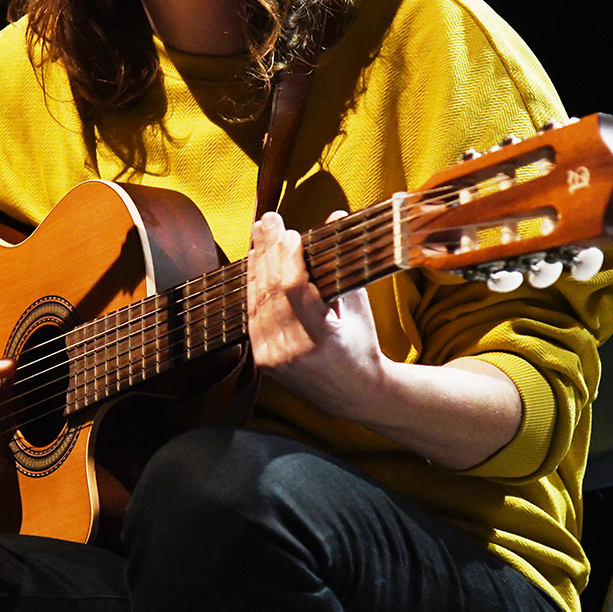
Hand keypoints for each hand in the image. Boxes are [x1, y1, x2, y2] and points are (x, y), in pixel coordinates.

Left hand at [245, 213, 523, 467]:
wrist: (354, 395)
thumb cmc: (361, 347)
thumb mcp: (359, 308)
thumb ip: (344, 263)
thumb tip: (338, 216)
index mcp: (320, 340)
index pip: (295, 291)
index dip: (289, 259)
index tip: (290, 233)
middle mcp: (291, 351)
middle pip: (270, 291)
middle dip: (268, 250)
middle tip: (268, 219)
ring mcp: (272, 358)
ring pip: (256, 301)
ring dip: (256, 264)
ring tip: (260, 233)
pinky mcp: (262, 360)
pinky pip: (251, 316)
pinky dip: (252, 287)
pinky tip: (253, 262)